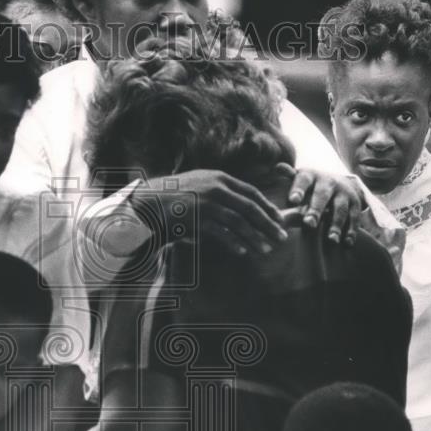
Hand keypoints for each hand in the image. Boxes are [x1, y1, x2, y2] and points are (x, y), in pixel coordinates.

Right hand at [138, 169, 287, 256]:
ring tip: (266, 249)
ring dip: (255, 237)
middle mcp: (215, 188)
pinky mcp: (196, 218)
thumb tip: (243, 204)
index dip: (268, 207)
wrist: (148, 202)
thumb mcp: (201, 185)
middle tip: (281, 237)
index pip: (251, 192)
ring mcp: (205, 202)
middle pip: (250, 207)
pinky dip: (233, 242)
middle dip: (268, 224)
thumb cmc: (176, 196)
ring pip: (238, 222)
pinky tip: (243, 251)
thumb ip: (221, 190)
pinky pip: (220, 232)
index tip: (279, 220)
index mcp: (219, 178)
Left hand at [283, 165, 362, 244]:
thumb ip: (289, 177)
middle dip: (316, 210)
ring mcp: (344, 193)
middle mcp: (329, 182)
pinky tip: (347, 243)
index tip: (292, 200)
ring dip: (336, 224)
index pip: (303, 180)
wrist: (341, 183)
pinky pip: (354, 218)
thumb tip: (278, 168)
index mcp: (311, 176)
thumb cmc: (312, 186)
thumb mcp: (301, 180)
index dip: (298, 189)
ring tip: (331, 239)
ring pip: (340, 209)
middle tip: (309, 223)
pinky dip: (351, 231)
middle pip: (322, 196)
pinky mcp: (355, 204)